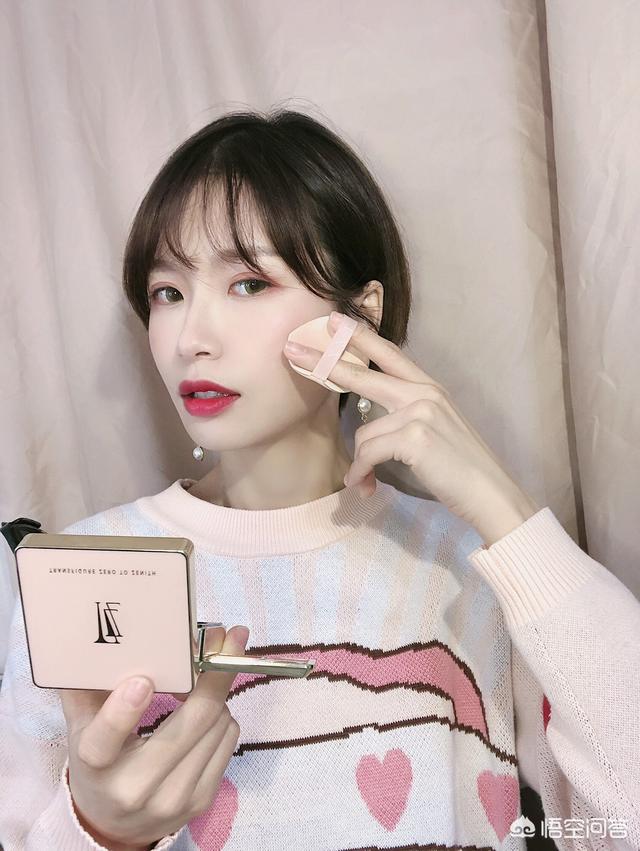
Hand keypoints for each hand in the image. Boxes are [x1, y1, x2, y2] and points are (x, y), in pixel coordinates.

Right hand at [58, 625, 249, 848]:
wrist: (113, 825)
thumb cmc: (98, 763)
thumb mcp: (82, 725)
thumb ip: (86, 684)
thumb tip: (96, 636)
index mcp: (95, 765)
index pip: (103, 741)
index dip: (123, 711)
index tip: (142, 679)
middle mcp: (135, 788)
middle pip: (191, 722)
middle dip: (212, 674)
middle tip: (220, 636)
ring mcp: (173, 798)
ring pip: (218, 724)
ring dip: (217, 693)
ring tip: (206, 678)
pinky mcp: (202, 801)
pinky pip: (229, 739)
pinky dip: (222, 715)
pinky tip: (207, 711)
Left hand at [283, 311, 538, 544]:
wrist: (490, 494)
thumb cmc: (461, 470)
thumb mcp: (435, 431)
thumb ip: (406, 418)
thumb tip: (371, 428)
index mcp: (429, 388)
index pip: (389, 354)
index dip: (360, 336)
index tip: (335, 321)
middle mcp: (424, 393)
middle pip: (364, 373)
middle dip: (325, 363)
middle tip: (292, 350)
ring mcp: (420, 412)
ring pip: (364, 432)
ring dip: (361, 463)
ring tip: (365, 482)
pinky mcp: (414, 436)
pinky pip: (369, 453)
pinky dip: (363, 474)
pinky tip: (366, 487)